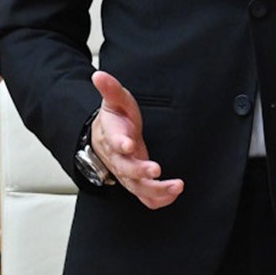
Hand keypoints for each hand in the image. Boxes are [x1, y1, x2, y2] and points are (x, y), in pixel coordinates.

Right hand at [90, 69, 183, 208]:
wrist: (107, 138)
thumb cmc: (115, 119)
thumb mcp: (115, 101)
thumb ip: (110, 89)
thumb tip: (99, 75)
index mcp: (112, 136)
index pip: (113, 141)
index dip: (120, 143)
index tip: (128, 144)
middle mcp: (118, 158)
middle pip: (125, 168)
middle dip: (140, 170)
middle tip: (155, 169)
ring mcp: (126, 173)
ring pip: (137, 187)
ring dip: (156, 189)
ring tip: (176, 186)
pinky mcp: (136, 182)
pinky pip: (145, 197)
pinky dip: (158, 199)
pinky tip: (173, 194)